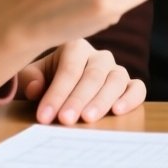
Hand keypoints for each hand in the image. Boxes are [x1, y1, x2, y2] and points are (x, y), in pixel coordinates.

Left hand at [19, 39, 145, 124]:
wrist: (62, 88)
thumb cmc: (45, 81)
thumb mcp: (31, 78)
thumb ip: (29, 80)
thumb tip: (36, 88)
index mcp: (75, 47)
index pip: (69, 70)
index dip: (56, 94)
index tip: (44, 116)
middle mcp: (99, 56)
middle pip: (92, 75)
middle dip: (78, 99)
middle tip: (65, 120)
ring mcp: (116, 69)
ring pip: (116, 79)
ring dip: (103, 100)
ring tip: (88, 119)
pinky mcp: (129, 84)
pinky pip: (137, 87)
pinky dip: (131, 98)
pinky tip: (118, 111)